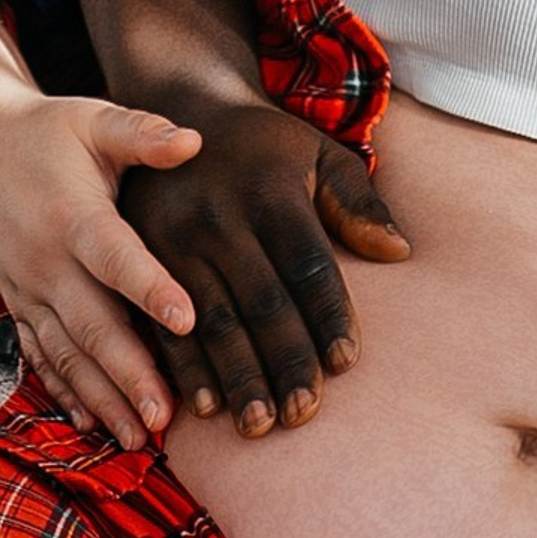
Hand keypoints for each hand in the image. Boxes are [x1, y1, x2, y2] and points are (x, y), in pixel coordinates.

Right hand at [0, 88, 201, 448]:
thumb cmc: (49, 132)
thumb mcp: (93, 119)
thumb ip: (142, 133)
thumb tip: (196, 141)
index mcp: (71, 215)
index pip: (113, 256)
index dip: (149, 287)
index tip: (187, 320)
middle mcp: (44, 260)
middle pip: (90, 324)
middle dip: (128, 374)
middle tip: (164, 416)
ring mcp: (26, 288)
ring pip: (65, 353)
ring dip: (101, 398)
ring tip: (138, 437)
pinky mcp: (17, 304)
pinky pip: (38, 355)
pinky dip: (63, 392)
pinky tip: (90, 424)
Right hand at [120, 99, 410, 436]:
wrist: (176, 111)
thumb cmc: (261, 145)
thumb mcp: (315, 151)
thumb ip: (357, 199)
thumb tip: (398, 251)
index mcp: (268, 190)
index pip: (307, 265)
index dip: (328, 317)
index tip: (346, 364)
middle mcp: (218, 217)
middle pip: (260, 303)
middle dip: (283, 363)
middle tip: (301, 415)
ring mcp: (172, 240)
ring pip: (210, 322)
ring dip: (234, 378)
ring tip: (256, 426)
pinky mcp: (139, 259)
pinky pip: (160, 322)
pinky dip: (183, 369)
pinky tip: (200, 408)